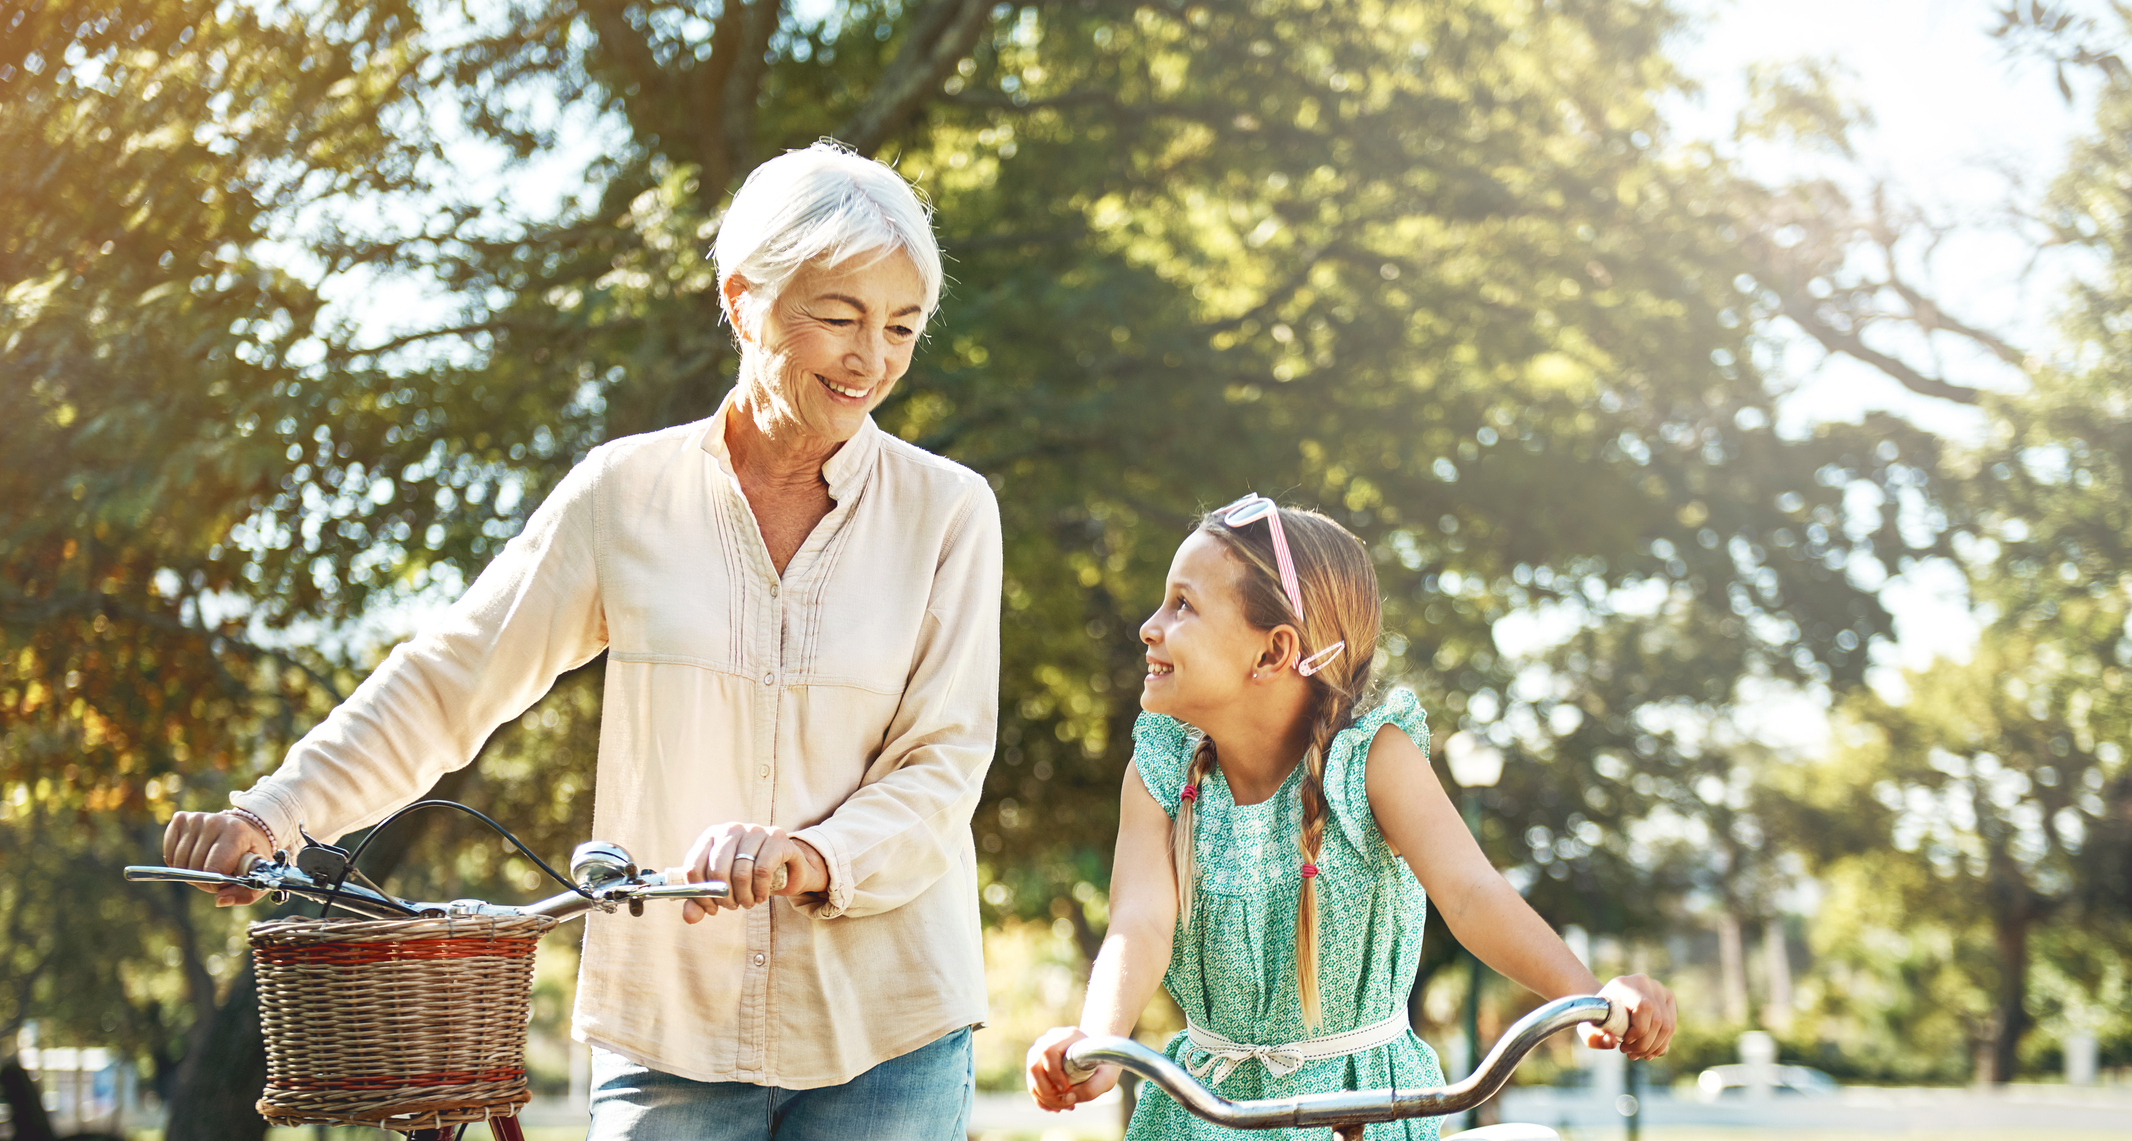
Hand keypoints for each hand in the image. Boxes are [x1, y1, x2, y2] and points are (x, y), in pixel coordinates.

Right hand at [162, 811, 273, 906]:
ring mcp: (195, 818)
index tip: (227, 880)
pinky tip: (195, 858)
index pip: (212, 869)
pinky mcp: (179, 819)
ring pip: (179, 864)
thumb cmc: (250, 855)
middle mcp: (214, 821)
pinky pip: (169, 855)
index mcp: (236, 832)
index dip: (217, 883)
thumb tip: (219, 900)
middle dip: (205, 880)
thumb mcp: (258, 876)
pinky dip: (179, 864)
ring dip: (191, 874)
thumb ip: (244, 893)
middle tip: (218, 874)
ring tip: (209, 866)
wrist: (246, 830)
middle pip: (194, 867)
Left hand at [678, 821, 829, 922]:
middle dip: (724, 896)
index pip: (693, 866)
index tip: (711, 908)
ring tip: (747, 902)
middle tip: (732, 906)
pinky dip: (759, 890)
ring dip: (743, 896)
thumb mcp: (723, 888)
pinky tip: (760, 896)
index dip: (700, 894)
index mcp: (711, 836)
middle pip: (717, 870)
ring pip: (740, 872)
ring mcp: (754, 831)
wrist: (787, 868)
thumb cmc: (748, 876)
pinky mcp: (776, 838)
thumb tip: (689, 917)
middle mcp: (731, 829)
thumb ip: (703, 900)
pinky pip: (762, 870)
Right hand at [1026, 1026, 1117, 1111]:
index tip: (1065, 1089)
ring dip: (1044, 1097)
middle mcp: (1051, 1038)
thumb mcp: (1106, 1080)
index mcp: (1070, 1036)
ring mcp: (1041, 1048)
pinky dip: (1041, 1099)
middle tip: (1065, 1102)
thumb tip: (1067, 1098)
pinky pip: (1032, 1081)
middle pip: (1034, 1064)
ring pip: (1031, 1074)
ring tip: (1063, 1107)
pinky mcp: (1038, 1061)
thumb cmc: (1104, 1068)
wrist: (1100, 1058)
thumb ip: (1090, 1090)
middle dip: (1046, 1089)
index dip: (1053, 1073)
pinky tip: (1056, 1107)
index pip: (1048, 1051)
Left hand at [1584, 974, 1675, 1059]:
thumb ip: (1593, 1037)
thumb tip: (1611, 1042)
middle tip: (1628, 1052)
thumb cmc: (1596, 1017)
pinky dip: (1661, 1044)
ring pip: (1667, 1026)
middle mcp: (1644, 982)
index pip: (1644, 1006)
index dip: (1639, 1029)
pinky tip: (1647, 1052)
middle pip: (1657, 1020)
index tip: (1624, 1042)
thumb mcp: (1586, 1028)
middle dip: (1644, 1043)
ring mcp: (1659, 989)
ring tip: (1636, 1053)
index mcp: (1623, 984)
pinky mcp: (1667, 999)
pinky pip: (1671, 1027)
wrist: (1606, 1005)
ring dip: (1653, 1047)